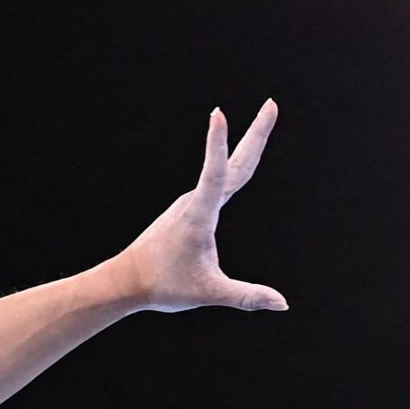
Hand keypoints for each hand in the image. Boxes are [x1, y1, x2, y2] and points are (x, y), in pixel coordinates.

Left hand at [115, 100, 285, 313]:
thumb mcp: (208, 292)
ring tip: (267, 116)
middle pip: (233, 163)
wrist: (126, 282)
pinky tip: (241, 163)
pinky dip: (235, 165)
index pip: (214, 174)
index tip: (218, 113)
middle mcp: (194, 202)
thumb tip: (283, 305)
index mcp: (199, 215)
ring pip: (226, 171)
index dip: (218, 144)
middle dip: (255, 133)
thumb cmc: (163, 286)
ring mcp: (192, 203)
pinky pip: (219, 183)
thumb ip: (245, 296)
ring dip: (247, 144)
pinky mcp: (191, 209)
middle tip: (272, 104)